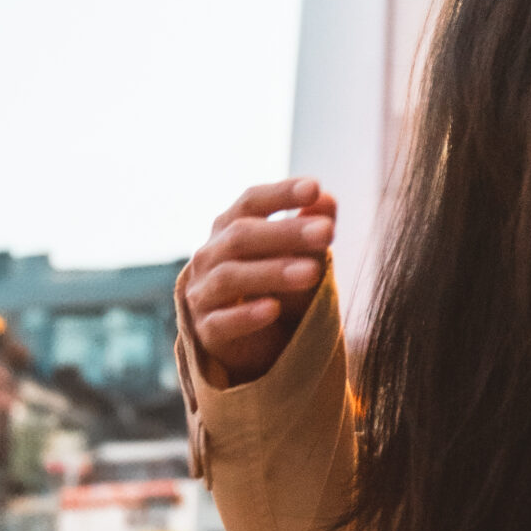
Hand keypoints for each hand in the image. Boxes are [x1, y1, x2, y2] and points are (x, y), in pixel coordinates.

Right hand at [183, 178, 336, 384]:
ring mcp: (203, 292)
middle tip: (327, 232)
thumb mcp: (302, 255)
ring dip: (273, 272)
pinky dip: (246, 315)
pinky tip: (274, 309)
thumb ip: (313, 226)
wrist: (254, 343)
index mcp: (231, 228)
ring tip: (313, 272)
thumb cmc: (277, 286)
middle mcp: (211, 255)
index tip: (315, 188)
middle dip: (286, 233)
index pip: (251, 202)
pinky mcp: (206, 330)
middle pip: (241, 237)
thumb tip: (327, 200)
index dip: (280, 194)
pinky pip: (221, 322)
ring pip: (230, 277)